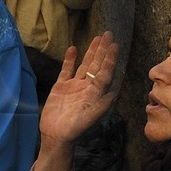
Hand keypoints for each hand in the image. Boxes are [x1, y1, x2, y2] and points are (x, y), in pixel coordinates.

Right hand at [38, 33, 118, 148]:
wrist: (55, 136)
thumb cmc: (74, 130)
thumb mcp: (89, 119)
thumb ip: (100, 105)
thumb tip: (114, 93)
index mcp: (95, 94)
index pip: (104, 73)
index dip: (109, 59)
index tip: (114, 46)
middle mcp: (87, 87)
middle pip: (97, 65)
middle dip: (103, 50)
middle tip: (109, 34)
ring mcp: (74, 86)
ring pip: (84, 65)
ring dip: (91, 52)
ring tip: (97, 38)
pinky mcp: (61, 87)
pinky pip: (66, 70)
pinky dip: (70, 60)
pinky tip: (73, 48)